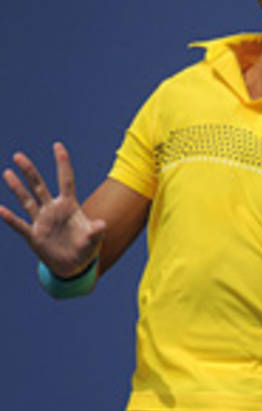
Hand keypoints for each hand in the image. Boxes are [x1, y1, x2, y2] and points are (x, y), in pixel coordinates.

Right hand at [0, 142, 105, 277]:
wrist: (74, 265)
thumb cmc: (86, 247)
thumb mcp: (93, 239)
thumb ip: (96, 232)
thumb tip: (102, 225)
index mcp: (70, 205)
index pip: (65, 180)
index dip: (62, 163)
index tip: (57, 146)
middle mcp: (53, 209)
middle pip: (40, 186)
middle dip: (30, 171)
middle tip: (18, 155)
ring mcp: (42, 221)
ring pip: (27, 200)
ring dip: (17, 188)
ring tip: (8, 172)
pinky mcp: (34, 235)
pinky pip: (20, 225)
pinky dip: (11, 218)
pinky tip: (0, 209)